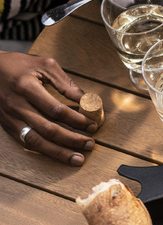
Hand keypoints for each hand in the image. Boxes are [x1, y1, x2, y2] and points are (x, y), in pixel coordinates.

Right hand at [0, 51, 97, 165]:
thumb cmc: (19, 65)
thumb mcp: (44, 65)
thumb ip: (66, 83)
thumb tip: (86, 100)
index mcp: (26, 87)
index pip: (56, 110)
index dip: (76, 120)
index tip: (92, 125)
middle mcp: (16, 105)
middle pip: (48, 129)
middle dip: (72, 140)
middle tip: (90, 144)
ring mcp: (10, 117)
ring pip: (36, 141)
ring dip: (59, 153)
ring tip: (78, 159)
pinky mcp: (7, 125)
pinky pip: (26, 142)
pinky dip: (44, 151)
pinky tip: (59, 154)